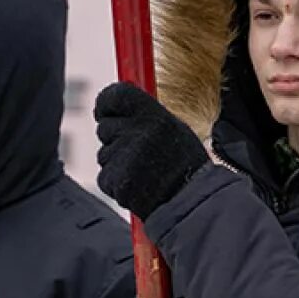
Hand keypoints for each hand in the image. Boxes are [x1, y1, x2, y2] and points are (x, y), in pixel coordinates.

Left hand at [94, 82, 207, 218]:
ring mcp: (126, 156)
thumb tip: (117, 106)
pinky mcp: (117, 179)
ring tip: (144, 174)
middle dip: (115, 140)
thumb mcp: (174, 130)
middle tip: (138, 155)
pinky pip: (105, 178)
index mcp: (155, 115)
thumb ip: (147, 116)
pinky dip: (117, 185)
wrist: (193, 202)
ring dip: (118, 165)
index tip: (105, 113)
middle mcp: (139, 131)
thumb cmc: (186, 167)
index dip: (106, 104)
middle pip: (105, 128)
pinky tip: (139, 187)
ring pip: (104, 155)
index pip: (115, 95)